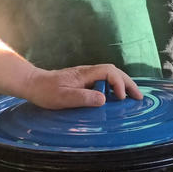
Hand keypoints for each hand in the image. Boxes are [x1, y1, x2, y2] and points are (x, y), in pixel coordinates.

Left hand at [18, 63, 142, 109]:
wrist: (33, 84)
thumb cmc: (46, 92)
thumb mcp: (63, 98)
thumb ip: (83, 98)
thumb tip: (104, 99)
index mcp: (85, 74)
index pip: (109, 72)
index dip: (119, 83)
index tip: (120, 98)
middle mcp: (88, 72)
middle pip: (114, 72)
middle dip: (128, 83)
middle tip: (139, 97)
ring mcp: (86, 76)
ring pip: (111, 75)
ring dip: (123, 84)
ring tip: (133, 97)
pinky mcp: (84, 81)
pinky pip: (104, 81)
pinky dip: (115, 87)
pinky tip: (117, 97)